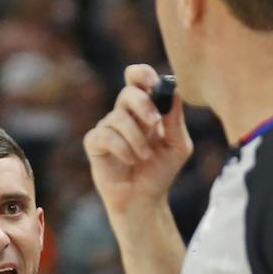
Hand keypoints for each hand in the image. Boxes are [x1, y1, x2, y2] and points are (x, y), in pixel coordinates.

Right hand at [84, 64, 192, 218]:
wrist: (144, 199)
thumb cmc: (161, 171)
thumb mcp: (178, 146)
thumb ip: (175, 120)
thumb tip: (173, 92)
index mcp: (145, 109)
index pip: (139, 79)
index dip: (143, 74)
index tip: (153, 83)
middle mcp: (125, 114)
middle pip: (128, 92)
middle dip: (143, 105)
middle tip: (155, 124)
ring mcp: (108, 128)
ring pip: (118, 117)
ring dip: (136, 138)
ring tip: (145, 156)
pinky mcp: (95, 144)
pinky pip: (104, 135)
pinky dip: (121, 147)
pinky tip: (130, 160)